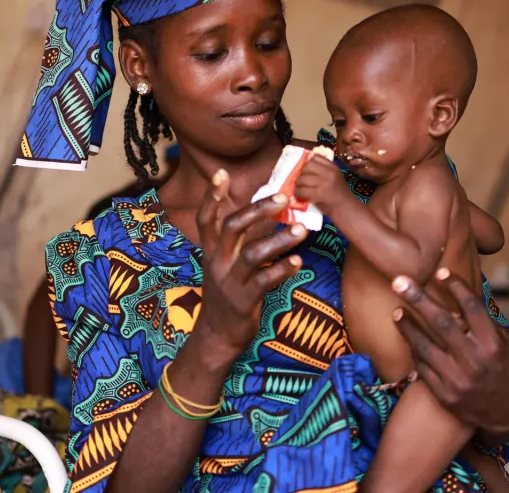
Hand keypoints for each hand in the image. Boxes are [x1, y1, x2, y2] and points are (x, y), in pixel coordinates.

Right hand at [190, 170, 308, 367]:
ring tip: (301, 230)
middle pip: (233, 228)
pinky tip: (298, 262)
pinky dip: (282, 270)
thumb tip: (264, 211)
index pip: (206, 219)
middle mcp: (217, 262)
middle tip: (284, 198)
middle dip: (258, 210)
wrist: (217, 335)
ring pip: (253, 254)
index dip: (212, 197)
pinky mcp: (243, 301)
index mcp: (211, 251)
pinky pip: (264, 281)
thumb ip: (239, 240)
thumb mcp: (224, 264)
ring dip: (279, 240)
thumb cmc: (228, 293)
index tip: (222, 174)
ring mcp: (229, 282)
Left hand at [295, 155, 350, 214]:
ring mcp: (324, 183)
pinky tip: (301, 196)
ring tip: (300, 189)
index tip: (307, 170)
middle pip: (307, 166)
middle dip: (302, 173)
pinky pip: (302, 190)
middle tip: (302, 181)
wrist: (346, 208)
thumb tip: (305, 166)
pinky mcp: (318, 194)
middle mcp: (329, 173)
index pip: (316, 157)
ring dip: (298, 185)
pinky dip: (298, 193)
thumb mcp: (335, 177)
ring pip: (302, 178)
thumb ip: (324, 170)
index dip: (308, 163)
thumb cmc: (339, 194)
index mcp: (333, 167)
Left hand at [392, 271, 508, 443]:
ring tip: (396, 310)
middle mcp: (475, 360)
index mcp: (493, 344)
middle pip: (441, 322)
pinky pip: (422, 367)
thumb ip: (486, 324)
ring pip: (424, 346)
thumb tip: (462, 297)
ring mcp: (457, 379)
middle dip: (418, 298)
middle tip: (399, 280)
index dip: (455, 287)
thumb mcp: (508, 345)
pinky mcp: (445, 394)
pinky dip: (414, 350)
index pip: (471, 308)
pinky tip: (408, 337)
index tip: (440, 271)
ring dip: (407, 326)